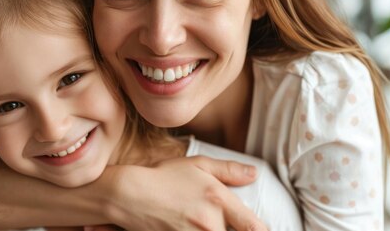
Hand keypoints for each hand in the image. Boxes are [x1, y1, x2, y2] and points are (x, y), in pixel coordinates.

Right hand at [105, 156, 267, 230]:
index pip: (254, 227)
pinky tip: (193, 228)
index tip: (259, 229)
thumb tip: (254, 174)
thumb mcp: (198, 165)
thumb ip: (229, 170)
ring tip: (204, 225)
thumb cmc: (164, 177)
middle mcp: (210, 224)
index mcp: (218, 200)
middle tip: (229, 225)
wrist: (130, 195)